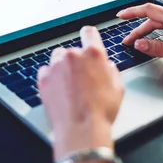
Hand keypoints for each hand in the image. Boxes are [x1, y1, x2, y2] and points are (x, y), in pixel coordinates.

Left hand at [37, 26, 123, 159]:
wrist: (81, 130)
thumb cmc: (101, 112)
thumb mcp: (118, 88)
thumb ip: (111, 70)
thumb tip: (107, 67)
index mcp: (94, 54)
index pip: (89, 32)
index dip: (89, 36)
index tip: (87, 38)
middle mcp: (73, 56)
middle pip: (73, 51)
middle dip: (77, 62)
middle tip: (82, 80)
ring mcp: (56, 67)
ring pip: (58, 59)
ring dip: (63, 68)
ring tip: (70, 87)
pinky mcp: (43, 79)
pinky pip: (46, 72)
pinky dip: (52, 79)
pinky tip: (60, 92)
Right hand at [118, 4, 162, 77]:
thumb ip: (158, 48)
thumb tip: (140, 44)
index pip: (149, 10)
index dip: (132, 12)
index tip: (120, 15)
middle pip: (154, 18)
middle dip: (139, 28)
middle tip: (129, 40)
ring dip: (150, 30)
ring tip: (140, 41)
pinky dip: (161, 30)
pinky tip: (160, 38)